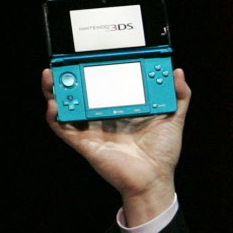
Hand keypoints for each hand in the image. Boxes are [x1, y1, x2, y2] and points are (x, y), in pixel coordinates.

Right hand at [42, 68, 190, 224]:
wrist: (154, 178)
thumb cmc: (163, 152)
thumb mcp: (174, 118)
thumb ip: (179, 96)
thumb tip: (177, 72)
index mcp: (122, 109)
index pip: (106, 85)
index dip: (98, 70)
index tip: (96, 53)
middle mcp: (104, 117)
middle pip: (81, 92)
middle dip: (70, 76)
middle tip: (66, 61)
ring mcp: (92, 129)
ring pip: (67, 106)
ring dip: (55, 91)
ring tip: (53, 75)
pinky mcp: (84, 143)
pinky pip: (62, 128)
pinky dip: (55, 115)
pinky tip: (55, 103)